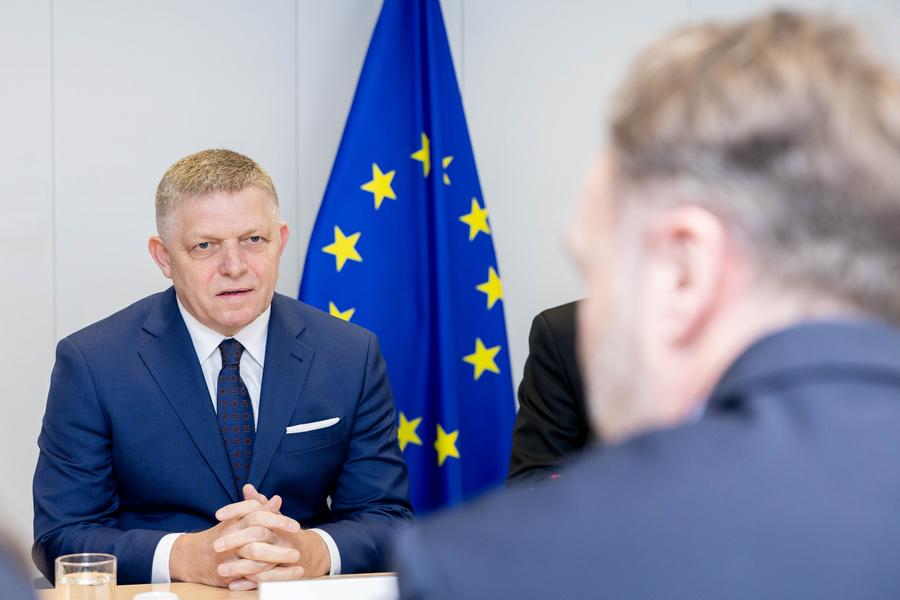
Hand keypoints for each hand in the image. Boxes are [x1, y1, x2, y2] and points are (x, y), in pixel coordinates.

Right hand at [169, 488, 286, 587]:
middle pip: (258, 538)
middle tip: (298, 551)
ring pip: (255, 561)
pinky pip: (251, 577)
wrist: (194, 556)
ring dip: (278, 564)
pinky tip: (284, 578)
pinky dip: (268, 578)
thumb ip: (258, 508)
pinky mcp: (228, 574)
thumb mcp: (239, 519)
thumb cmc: (223, 534)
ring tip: (297, 566)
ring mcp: (229, 557)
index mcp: (237, 522)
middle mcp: (232, 538)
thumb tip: (277, 499)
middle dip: (280, 546)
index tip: (297, 526)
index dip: (279, 521)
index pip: (259, 516)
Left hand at [214, 485, 331, 589]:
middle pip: (258, 534)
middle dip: (234, 540)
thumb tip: (247, 487)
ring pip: (260, 560)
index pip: (256, 510)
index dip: (236, 510)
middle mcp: (282, 536)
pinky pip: (265, 579)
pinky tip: (233, 583)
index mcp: (276, 520)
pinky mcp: (282, 572)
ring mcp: (283, 555)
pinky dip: (248, 582)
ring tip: (219, 571)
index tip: (218, 514)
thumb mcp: (273, 517)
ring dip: (238, 567)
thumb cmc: (285, 533)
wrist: (308, 554)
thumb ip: (259, 503)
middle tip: (215, 545)